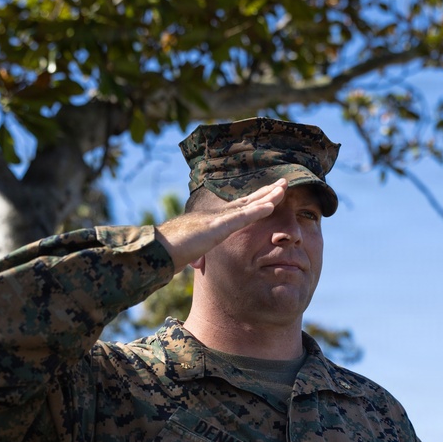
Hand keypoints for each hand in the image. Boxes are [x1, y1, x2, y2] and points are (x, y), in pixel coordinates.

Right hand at [155, 179, 286, 269]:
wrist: (157, 250)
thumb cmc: (172, 251)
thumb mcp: (194, 250)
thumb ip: (200, 251)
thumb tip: (198, 260)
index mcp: (215, 220)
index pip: (241, 207)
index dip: (258, 199)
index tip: (273, 193)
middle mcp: (217, 215)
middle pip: (248, 200)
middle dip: (267, 191)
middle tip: (285, 181)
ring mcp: (217, 219)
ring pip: (248, 204)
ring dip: (267, 196)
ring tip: (284, 188)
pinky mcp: (215, 227)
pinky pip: (240, 218)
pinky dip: (256, 211)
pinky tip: (270, 205)